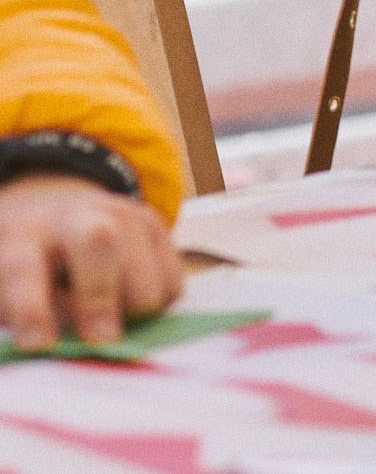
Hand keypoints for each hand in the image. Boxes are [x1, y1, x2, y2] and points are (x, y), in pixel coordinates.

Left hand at [0, 173, 180, 350]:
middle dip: (102, 298)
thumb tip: (75, 348)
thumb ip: (36, 316)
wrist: (55, 219)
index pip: (24, 270)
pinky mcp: (157, 225)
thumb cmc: (30, 271)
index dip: (32, 309)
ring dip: (134, 313)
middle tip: (102, 339)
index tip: (40, 344)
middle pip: (99, 245)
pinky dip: (156, 304)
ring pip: (146, 279)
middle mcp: (75, 218)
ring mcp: (123, 215)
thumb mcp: (11, 293)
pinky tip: (130, 297)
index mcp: (22, 237)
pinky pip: (172, 284)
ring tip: (111, 316)